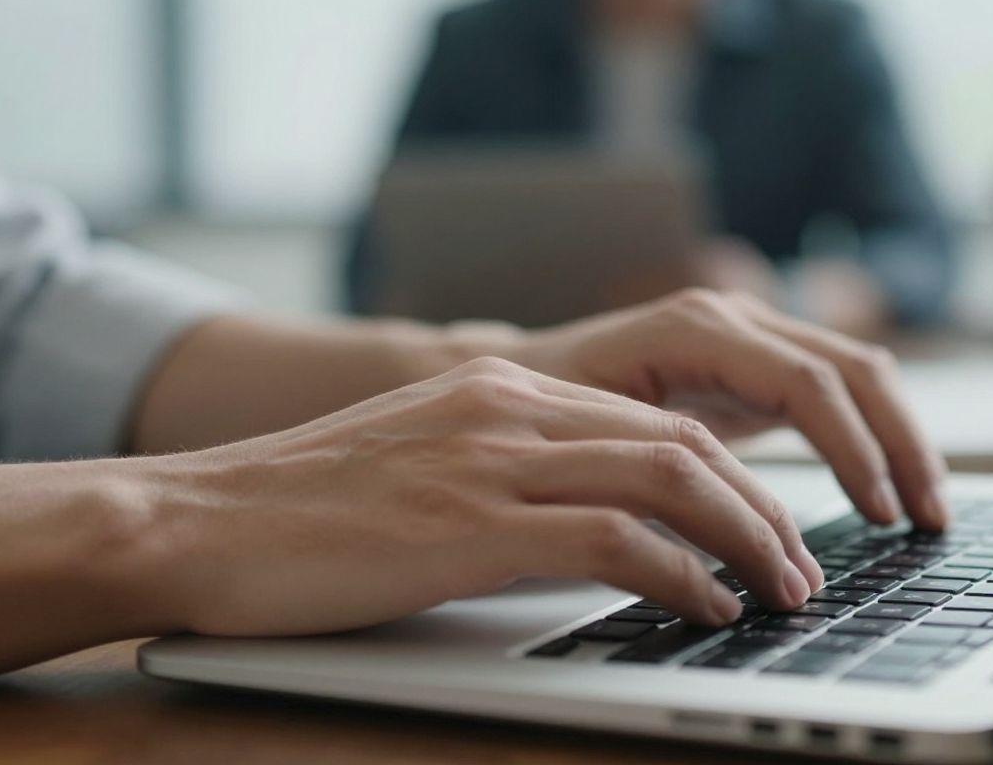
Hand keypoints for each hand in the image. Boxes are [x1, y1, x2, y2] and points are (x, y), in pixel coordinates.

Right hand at [149, 357, 822, 637]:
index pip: (652, 421)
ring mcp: (491, 458)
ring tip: (781, 590)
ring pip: (669, 476)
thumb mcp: (425, 466)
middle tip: (798, 566)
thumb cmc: (304, 511)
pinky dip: (681, 573)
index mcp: (502, 386)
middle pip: (681, 440)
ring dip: (745, 537)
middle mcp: (509, 406)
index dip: (729, 473)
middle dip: (760, 505)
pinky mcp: (470, 523)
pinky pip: (614, 539)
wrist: (194, 518)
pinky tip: (709, 607)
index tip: (766, 524)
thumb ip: (510, 471)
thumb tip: (597, 526)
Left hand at [510, 289, 948, 529]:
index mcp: (699, 327)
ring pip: (857, 375)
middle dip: (901, 444)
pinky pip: (837, 392)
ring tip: (927, 512)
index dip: (854, 450)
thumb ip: (663, 460)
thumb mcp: (595, 433)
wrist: (518, 375)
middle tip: (930, 519)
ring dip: (900, 441)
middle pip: (854, 369)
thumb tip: (726, 522)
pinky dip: (871, 438)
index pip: (809, 383)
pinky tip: (887, 490)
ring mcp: (751, 336)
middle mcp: (735, 319)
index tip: (880, 515)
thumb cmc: (543, 406)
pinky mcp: (757, 365)